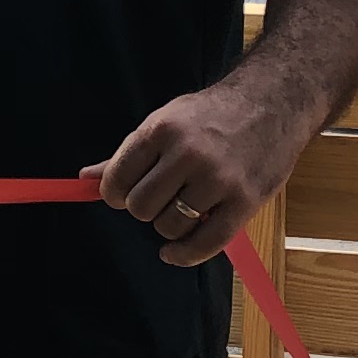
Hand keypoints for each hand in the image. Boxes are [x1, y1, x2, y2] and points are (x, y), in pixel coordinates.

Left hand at [87, 80, 313, 266]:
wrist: (272, 103)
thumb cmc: (211, 114)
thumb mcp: (165, 120)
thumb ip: (127, 154)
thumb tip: (84, 178)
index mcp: (162, 130)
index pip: (116, 180)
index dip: (114, 194)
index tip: (123, 195)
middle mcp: (188, 154)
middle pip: (140, 207)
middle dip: (143, 208)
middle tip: (158, 199)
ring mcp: (218, 179)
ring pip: (169, 226)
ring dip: (168, 226)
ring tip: (181, 209)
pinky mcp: (244, 202)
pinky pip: (204, 244)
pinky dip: (183, 255)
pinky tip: (173, 252)